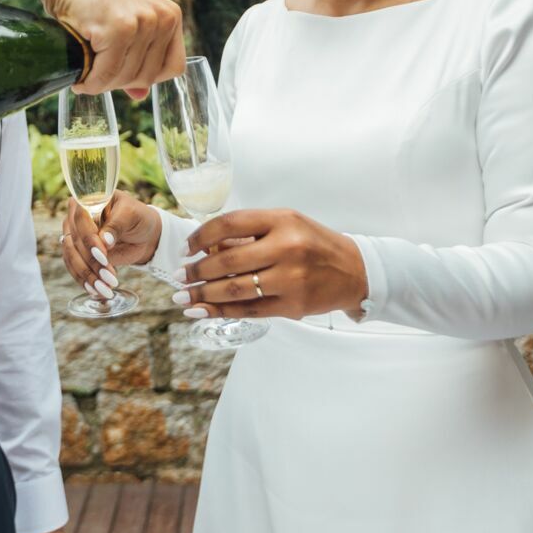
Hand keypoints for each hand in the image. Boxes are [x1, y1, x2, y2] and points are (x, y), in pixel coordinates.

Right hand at [0, 0, 184, 96]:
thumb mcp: (123, 24)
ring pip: (126, 78)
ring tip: (86, 75)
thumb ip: (137, 58)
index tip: (122, 74)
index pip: (173, 68)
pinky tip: (80, 78)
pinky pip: (106, 73)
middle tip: (96, 76)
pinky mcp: (119, 29)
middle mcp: (164, 18)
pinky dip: (90, 82)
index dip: (147, 77)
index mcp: (171, 15)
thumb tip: (141, 97)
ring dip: (102, 84)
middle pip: (148, 76)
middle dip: (119, 83)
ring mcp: (143, 22)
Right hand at [60, 191, 161, 297]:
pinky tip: (96, 291)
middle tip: (109, 277)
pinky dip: (84, 280)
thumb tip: (104, 241)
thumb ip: (117, 225)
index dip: (89, 239)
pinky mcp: (78, 253)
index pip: (80, 219)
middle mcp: (75, 217)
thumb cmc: (137, 218)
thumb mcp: (131, 215)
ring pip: (71, 257)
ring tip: (105, 289)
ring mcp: (74, 236)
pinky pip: (73, 267)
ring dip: (87, 275)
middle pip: (73, 241)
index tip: (103, 255)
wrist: (143, 235)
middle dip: (90, 262)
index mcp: (86, 200)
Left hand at [176, 209, 367, 322]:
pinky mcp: (293, 305)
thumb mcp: (286, 224)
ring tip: (184, 298)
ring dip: (203, 295)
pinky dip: (222, 312)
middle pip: (227, 261)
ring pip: (235, 289)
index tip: (186, 248)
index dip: (201, 236)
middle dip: (196, 272)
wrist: (354, 270)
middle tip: (179, 277)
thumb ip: (251, 233)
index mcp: (282, 220)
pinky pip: (250, 310)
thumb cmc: (314, 243)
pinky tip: (204, 312)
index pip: (230, 224)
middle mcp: (286, 247)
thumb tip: (206, 248)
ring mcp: (291, 278)